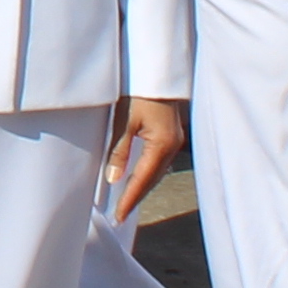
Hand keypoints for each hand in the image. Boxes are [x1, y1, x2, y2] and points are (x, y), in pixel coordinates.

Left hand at [104, 95, 190, 216]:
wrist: (157, 71)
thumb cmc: (139, 93)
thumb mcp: (124, 121)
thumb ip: (119, 151)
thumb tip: (113, 178)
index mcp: (161, 144)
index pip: (143, 180)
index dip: (130, 199)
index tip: (119, 215)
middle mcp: (172, 146)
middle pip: (153, 179)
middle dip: (136, 197)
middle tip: (121, 215)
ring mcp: (175, 140)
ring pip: (158, 172)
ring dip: (143, 186)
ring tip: (127, 201)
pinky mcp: (172, 134)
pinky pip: (160, 161)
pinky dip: (148, 173)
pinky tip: (139, 177)